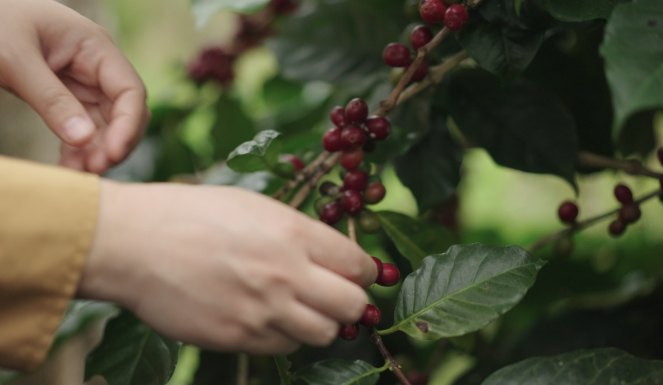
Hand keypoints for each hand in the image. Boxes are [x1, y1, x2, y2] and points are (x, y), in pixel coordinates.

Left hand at [0, 0, 147, 173]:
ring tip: (78, 173)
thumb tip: (84, 140)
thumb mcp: (15, 59)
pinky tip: (68, 167)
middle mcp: (96, 65)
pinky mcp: (65, 94)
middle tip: (95, 169)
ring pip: (104, 124)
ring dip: (96, 150)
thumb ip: (51, 99)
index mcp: (95, 46)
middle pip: (124, 111)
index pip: (130, 91)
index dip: (128, 126)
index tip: (112, 154)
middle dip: (115, 142)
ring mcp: (82, 80)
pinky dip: (78, 148)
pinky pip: (81, 126)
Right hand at [78, 182, 376, 352]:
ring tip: (302, 308)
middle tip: (339, 296)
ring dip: (321, 322)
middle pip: (352, 305)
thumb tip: (332, 255)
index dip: (365, 271)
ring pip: (324, 333)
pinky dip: (286, 335)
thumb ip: (298, 232)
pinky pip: (284, 347)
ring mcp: (263, 311)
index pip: (357, 263)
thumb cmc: (192, 215)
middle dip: (352, 302)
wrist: (135, 243)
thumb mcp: (254, 206)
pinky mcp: (238, 338)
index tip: (360, 274)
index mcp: (293, 234)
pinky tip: (268, 318)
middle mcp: (286, 274)